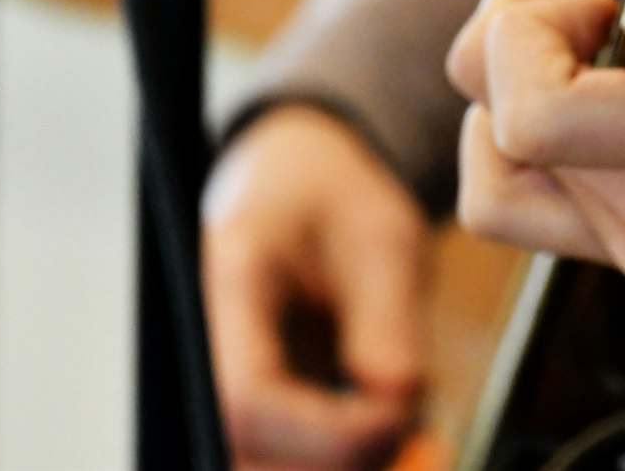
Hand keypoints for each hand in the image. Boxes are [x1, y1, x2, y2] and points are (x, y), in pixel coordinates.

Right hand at [204, 105, 429, 469]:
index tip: (400, 415)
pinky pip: (280, 459)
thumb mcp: (383, 236)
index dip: (326, 432)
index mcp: (231, 279)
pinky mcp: (246, 408)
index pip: (248, 396)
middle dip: (339, 459)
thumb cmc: (336, 196)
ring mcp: (217, 378)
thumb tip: (399, 410)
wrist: (295, 180)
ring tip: (409, 427)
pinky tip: (385, 431)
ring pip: (261, 465)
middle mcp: (206, 340)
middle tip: (418, 434)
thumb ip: (390, 322)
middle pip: (246, 449)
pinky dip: (337, 459)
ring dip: (343, 462)